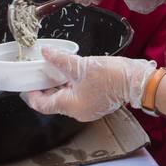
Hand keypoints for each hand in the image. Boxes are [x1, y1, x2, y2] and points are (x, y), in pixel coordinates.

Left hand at [24, 49, 154, 120]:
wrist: (136, 81)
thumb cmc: (111, 76)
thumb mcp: (81, 65)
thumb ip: (60, 60)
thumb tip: (46, 52)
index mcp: (70, 105)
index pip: (43, 105)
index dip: (32, 95)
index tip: (28, 85)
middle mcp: (78, 112)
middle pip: (54, 103)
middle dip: (47, 88)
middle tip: (41, 74)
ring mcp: (89, 110)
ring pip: (67, 100)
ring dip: (60, 87)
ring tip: (56, 72)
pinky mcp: (97, 105)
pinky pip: (78, 98)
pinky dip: (72, 88)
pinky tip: (72, 75)